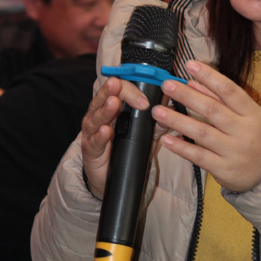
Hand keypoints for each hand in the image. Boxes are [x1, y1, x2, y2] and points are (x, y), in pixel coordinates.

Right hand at [81, 76, 149, 197]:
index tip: (144, 96)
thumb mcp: (144, 134)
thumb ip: (156, 123)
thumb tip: (171, 110)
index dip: (130, 89)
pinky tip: (106, 130)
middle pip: (104, 98)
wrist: (109, 176)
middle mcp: (99, 115)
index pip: (118, 90)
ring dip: (106, 109)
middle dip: (112, 91)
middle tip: (118, 85)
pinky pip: (94, 141)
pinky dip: (100, 135)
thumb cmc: (124, 149)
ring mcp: (92, 131)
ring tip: (114, 103)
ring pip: (97, 117)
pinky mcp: (90, 149)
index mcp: (111, 107)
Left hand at [152, 61, 260, 191]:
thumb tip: (193, 80)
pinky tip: (166, 139)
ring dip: (177, 121)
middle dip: (187, 96)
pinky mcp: (224, 169)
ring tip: (158, 111)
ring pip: (202, 133)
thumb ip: (221, 98)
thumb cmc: (255, 137)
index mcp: (251, 112)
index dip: (210, 77)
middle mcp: (243, 131)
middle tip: (167, 85)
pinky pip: (199, 156)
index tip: (190, 65)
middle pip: (212, 110)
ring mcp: (233, 151)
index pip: (230, 91)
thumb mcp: (248, 114)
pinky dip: (182, 148)